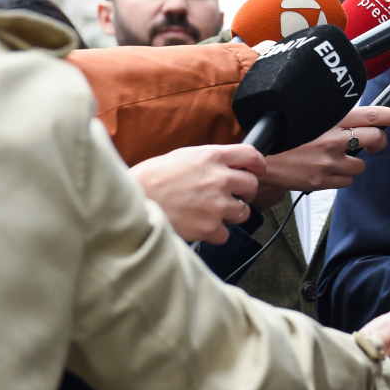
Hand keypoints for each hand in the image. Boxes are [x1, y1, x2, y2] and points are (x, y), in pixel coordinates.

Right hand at [131, 144, 265, 243]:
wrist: (132, 202)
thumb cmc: (151, 179)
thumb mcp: (182, 157)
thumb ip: (208, 161)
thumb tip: (227, 165)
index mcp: (211, 157)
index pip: (251, 155)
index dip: (258, 164)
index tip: (258, 171)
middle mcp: (219, 178)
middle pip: (252, 185)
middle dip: (245, 193)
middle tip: (233, 197)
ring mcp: (216, 204)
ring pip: (243, 212)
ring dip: (232, 215)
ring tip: (212, 213)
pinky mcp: (209, 227)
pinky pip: (225, 234)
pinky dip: (215, 233)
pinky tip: (199, 227)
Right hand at [260, 105, 389, 192]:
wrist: (258, 156)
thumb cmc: (280, 135)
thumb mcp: (307, 117)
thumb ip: (330, 117)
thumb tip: (349, 119)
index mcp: (331, 119)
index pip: (371, 114)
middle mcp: (334, 139)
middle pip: (374, 139)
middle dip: (378, 142)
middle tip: (374, 143)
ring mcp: (329, 162)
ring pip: (359, 166)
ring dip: (352, 163)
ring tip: (334, 159)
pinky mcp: (322, 181)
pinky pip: (344, 182)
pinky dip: (339, 177)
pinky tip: (325, 170)